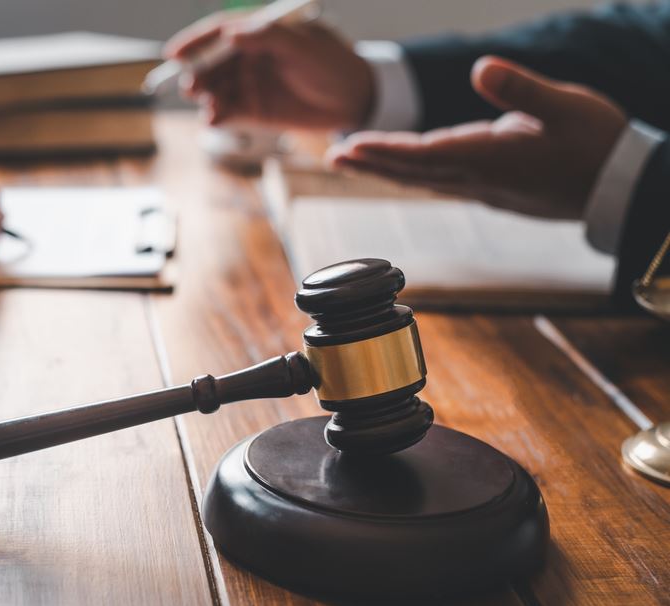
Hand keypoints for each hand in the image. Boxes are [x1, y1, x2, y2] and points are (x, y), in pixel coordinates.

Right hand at [165, 12, 373, 129]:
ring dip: (207, 97)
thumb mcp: (303, 46)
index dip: (195, 41)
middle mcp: (249, 56)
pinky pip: (229, 112)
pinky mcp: (254, 110)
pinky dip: (218, 116)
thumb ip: (267, 38)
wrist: (355, 100)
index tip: (174, 53)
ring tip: (208, 107)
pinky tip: (214, 120)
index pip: (219, 32)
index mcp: (258, 32)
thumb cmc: (334, 64)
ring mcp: (249, 84)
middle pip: (212, 63)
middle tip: (191, 87)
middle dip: (198, 74)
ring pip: (217, 89)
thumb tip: (230, 33)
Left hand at [329, 56, 628, 219]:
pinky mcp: (491, 190)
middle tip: (332, 155)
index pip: (426, 154)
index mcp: (493, 157)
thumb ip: (521, 89)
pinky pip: (439, 183)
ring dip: (384, 170)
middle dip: (371, 163)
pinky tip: (398, 171)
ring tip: (351, 160)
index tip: (352, 145)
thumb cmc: (598, 143)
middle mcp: (480, 178)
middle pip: (413, 172)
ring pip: (422, 180)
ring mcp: (484, 188)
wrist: (621, 188)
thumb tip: (479, 68)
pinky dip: (411, 175)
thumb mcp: (567, 106)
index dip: (386, 150)